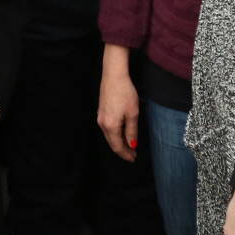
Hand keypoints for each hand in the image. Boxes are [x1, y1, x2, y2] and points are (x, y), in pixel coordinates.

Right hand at [97, 44, 139, 162]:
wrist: (114, 76)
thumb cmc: (124, 92)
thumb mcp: (133, 113)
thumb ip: (132, 131)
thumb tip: (132, 144)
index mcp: (111, 126)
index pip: (117, 146)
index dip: (126, 154)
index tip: (133, 158)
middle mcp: (103, 124)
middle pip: (112, 143)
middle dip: (122, 150)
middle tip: (133, 155)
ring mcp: (100, 117)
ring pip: (109, 136)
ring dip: (119, 142)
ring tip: (129, 145)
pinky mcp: (101, 112)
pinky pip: (108, 128)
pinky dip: (115, 134)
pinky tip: (122, 133)